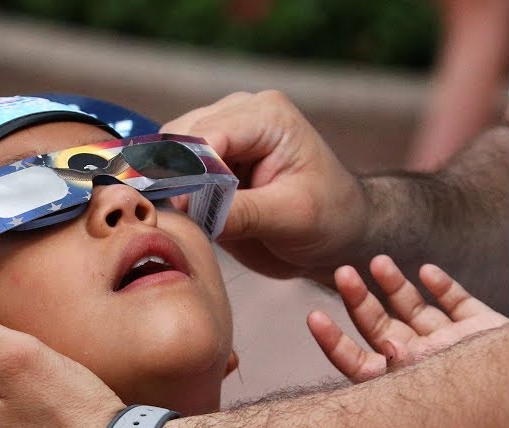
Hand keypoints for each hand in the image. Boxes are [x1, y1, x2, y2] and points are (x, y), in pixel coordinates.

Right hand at [160, 90, 368, 279]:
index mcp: (267, 115)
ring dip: (171, 184)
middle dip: (176, 177)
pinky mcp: (210, 157)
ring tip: (192, 217)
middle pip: (180, 138)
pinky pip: (173, 169)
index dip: (188, 171)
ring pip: (168, 152)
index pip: (206, 135)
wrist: (340, 232)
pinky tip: (189, 214)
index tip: (184, 208)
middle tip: (186, 217)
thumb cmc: (330, 218)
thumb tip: (187, 208)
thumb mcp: (292, 218)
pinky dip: (172, 191)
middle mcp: (240, 113)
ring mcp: (222, 132)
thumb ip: (241, 212)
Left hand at [306, 255, 508, 381]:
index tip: (313, 317)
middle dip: (360, 301)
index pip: (360, 365)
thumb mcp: (437, 385)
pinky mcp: (482, 330)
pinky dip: (443, 286)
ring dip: (396, 286)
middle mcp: (425, 365)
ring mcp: (453, 346)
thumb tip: (384, 347)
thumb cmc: (481, 397)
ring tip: (378, 262)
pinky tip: (427, 271)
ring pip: (416, 311)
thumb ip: (407, 368)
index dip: (334, 343)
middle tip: (342, 273)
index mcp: (406, 386)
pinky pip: (458, 304)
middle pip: (382, 329)